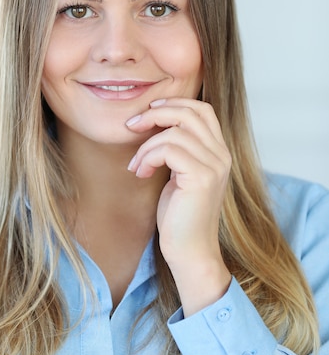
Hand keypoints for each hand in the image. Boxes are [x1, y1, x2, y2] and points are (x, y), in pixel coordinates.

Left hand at [126, 98, 231, 314]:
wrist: (189, 251)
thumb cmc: (179, 215)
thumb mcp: (179, 174)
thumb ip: (178, 149)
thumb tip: (154, 121)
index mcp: (219, 152)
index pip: (203, 109)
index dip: (174, 103)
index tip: (149, 111)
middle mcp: (222, 155)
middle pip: (190, 112)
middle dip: (155, 113)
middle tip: (132, 125)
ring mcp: (214, 166)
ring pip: (173, 132)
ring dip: (146, 146)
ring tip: (137, 165)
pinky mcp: (201, 178)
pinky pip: (168, 149)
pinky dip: (147, 157)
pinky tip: (141, 173)